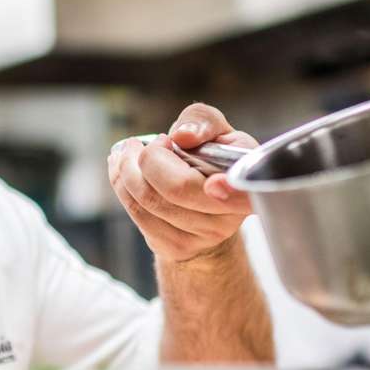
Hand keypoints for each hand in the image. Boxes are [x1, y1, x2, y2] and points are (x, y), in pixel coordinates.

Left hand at [107, 103, 257, 262]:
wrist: (204, 200)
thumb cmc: (210, 157)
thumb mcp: (215, 130)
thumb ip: (203, 122)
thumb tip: (183, 136)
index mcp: (248, 182)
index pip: (242, 194)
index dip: (227, 190)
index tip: (211, 181)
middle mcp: (230, 216)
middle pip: (177, 189)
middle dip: (148, 158)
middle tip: (139, 144)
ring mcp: (204, 237)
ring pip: (149, 201)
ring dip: (126, 170)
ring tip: (125, 152)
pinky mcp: (176, 247)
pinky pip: (138, 215)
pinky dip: (122, 186)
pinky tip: (121, 170)